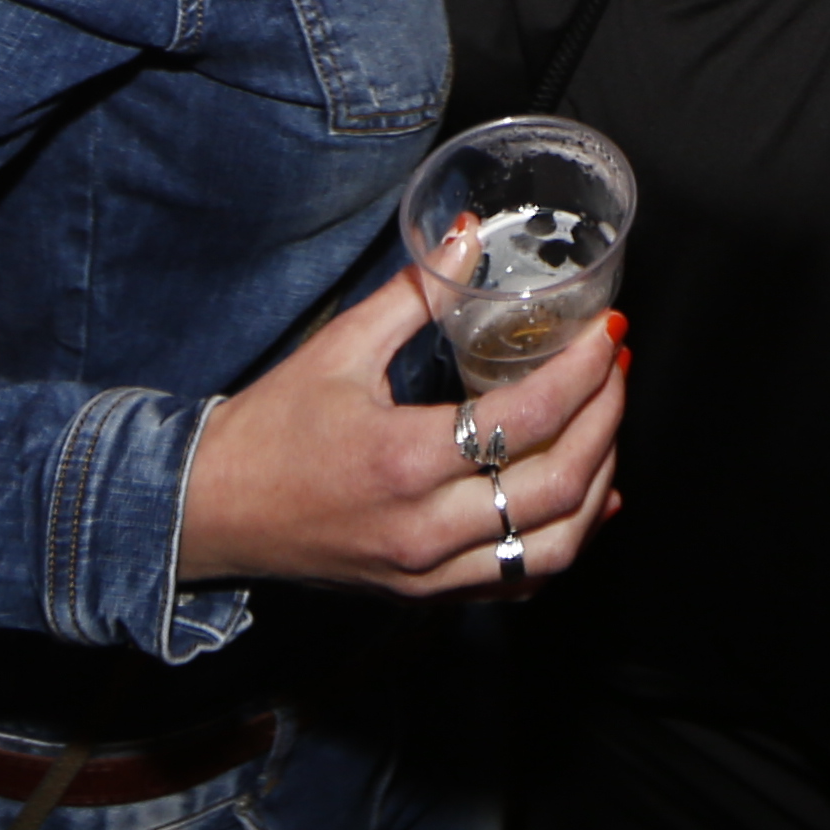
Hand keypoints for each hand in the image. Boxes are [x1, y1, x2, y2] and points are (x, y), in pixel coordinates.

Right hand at [172, 253, 622, 599]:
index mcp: (403, 460)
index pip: (525, 420)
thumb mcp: (338, 348)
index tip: (607, 334)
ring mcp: (430, 573)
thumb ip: (415, 293)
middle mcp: (425, 529)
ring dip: (598, 484)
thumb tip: (469, 233)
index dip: (582, 373)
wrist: (212, 513)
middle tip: (617, 369)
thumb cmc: (270, 429)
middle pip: (558, 487)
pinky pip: (521, 581)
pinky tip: (589, 498)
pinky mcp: (428, 595)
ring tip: (608, 424)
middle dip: (606, 421)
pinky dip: (566, 540)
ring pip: (553, 548)